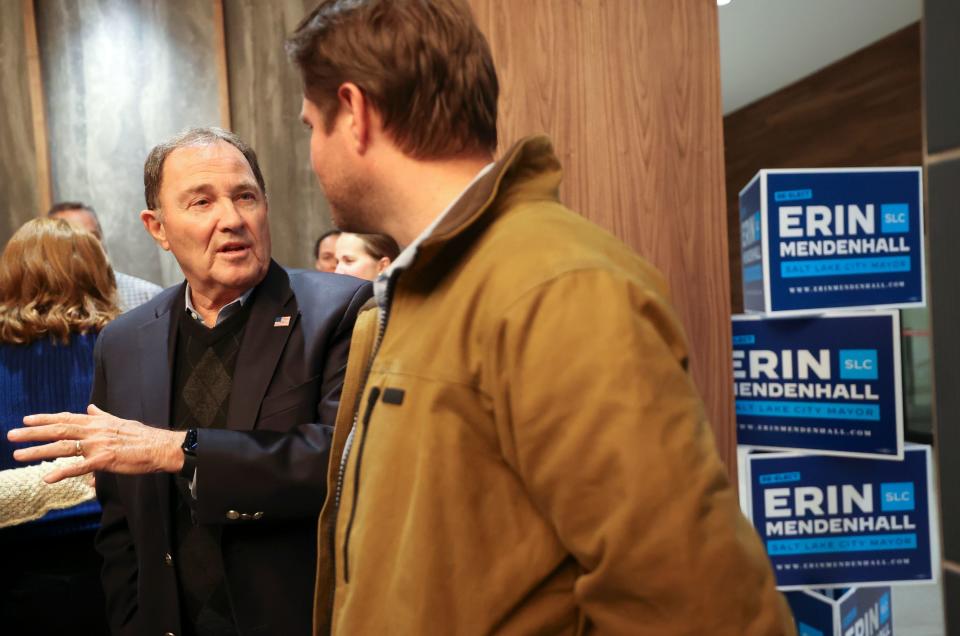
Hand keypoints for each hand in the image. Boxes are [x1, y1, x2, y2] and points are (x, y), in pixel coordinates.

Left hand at [7, 405, 186, 482]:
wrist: (160, 447)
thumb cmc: (142, 436)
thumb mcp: (120, 420)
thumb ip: (101, 415)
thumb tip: (90, 407)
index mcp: (97, 422)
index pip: (66, 418)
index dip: (45, 419)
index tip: (26, 420)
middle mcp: (94, 431)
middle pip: (58, 430)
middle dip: (33, 433)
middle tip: (11, 435)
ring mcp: (98, 445)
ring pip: (63, 447)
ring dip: (38, 451)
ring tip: (18, 455)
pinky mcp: (104, 461)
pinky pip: (79, 467)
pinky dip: (62, 472)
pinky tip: (47, 478)